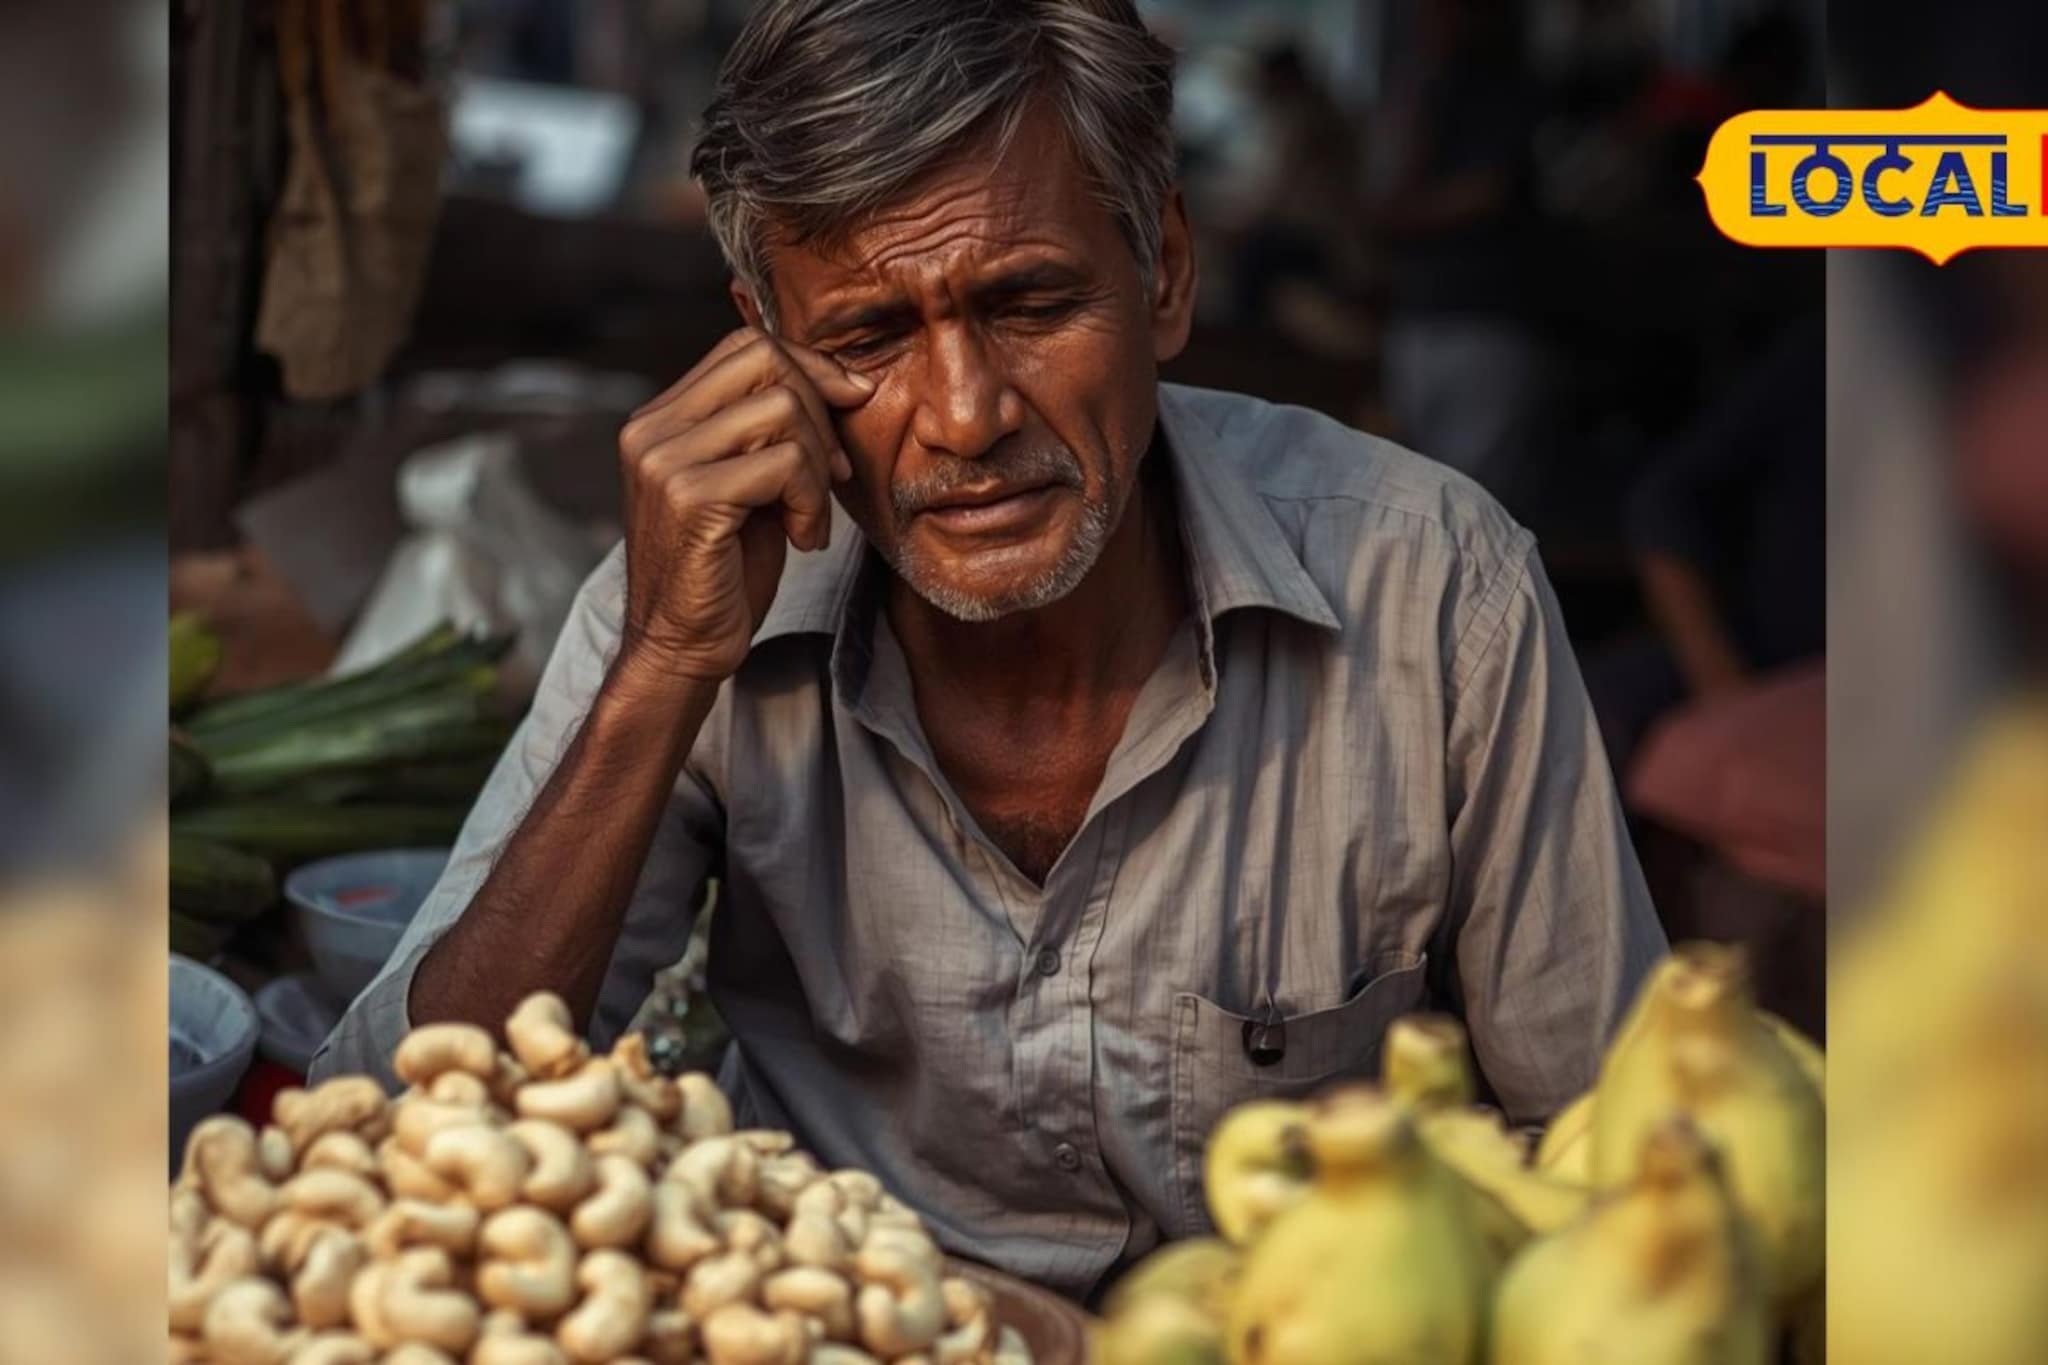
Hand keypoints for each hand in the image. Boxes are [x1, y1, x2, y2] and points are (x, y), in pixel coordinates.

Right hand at [613, 328, 874, 684]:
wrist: (682, 649)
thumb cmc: (725, 572)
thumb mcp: (749, 484)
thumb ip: (770, 430)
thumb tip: (844, 379)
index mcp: (660, 418)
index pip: (745, 346)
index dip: (809, 367)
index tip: (848, 407)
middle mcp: (651, 429)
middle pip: (765, 360)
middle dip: (820, 410)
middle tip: (833, 473)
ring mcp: (665, 460)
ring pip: (783, 410)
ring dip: (819, 467)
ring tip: (810, 516)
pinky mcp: (691, 497)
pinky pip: (786, 463)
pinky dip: (812, 502)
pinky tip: (803, 539)